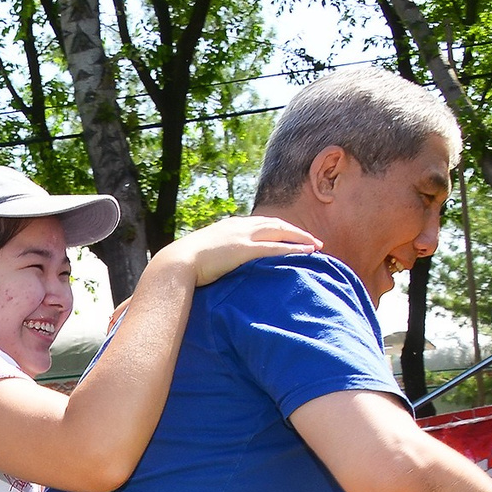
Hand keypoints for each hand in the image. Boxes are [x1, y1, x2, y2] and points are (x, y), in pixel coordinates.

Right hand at [150, 215, 321, 285]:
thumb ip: (212, 257)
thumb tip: (212, 268)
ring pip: (279, 231)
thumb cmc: (182, 265)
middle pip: (274, 223)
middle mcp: (238, 226)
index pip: (258, 223)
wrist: (175, 264)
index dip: (276, 229)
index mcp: (228, 227)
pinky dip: (293, 248)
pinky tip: (307, 252)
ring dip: (299, 237)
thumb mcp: (200, 256)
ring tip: (315, 245)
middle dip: (295, 231)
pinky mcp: (244, 250)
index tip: (288, 236)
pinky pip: (275, 247)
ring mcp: (242, 237)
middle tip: (312, 240)